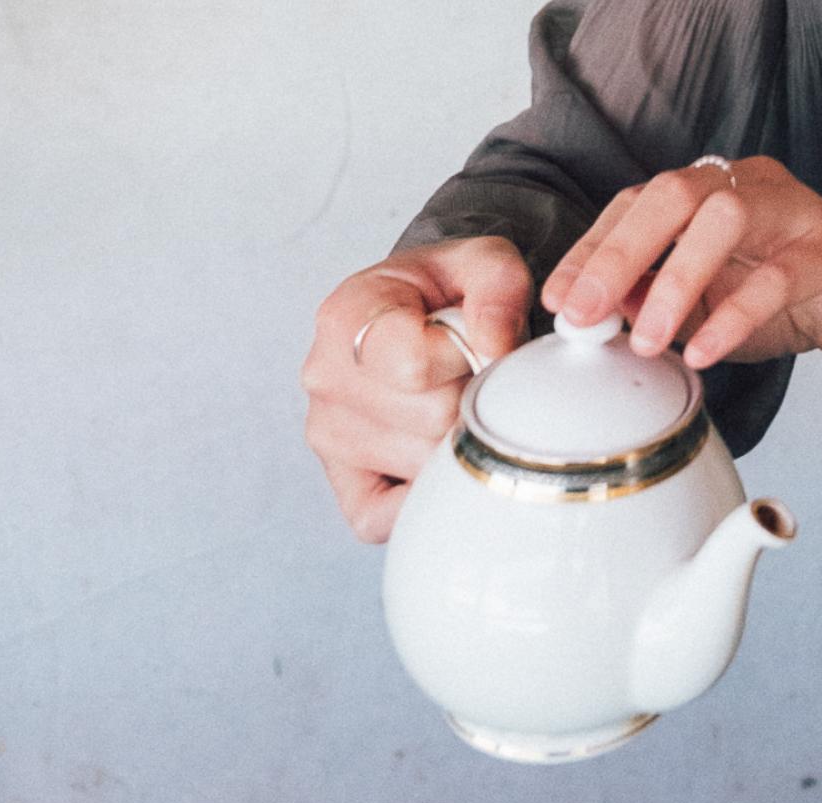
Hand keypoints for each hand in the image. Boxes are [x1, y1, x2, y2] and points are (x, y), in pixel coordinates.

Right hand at [299, 237, 532, 542]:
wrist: (425, 321)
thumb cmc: (451, 296)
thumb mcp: (484, 265)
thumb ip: (497, 287)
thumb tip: (491, 346)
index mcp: (346, 316)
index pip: (410, 361)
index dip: (465, 355)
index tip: (472, 341)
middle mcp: (323, 377)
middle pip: (431, 418)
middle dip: (473, 400)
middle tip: (470, 378)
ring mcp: (328, 436)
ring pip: (424, 466)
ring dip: (459, 443)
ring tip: (454, 406)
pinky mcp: (347, 487)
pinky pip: (388, 518)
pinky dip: (427, 497)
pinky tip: (441, 459)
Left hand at [543, 156, 821, 408]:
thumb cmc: (795, 300)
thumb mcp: (713, 304)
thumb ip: (660, 300)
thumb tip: (599, 312)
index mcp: (712, 191)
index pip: (637, 204)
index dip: (591, 249)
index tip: (557, 300)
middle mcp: (749, 187)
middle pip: (670, 196)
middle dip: (616, 254)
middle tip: (582, 313)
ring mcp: (793, 213)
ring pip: (722, 222)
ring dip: (674, 283)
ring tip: (646, 340)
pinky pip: (775, 279)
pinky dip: (733, 317)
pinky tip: (706, 353)